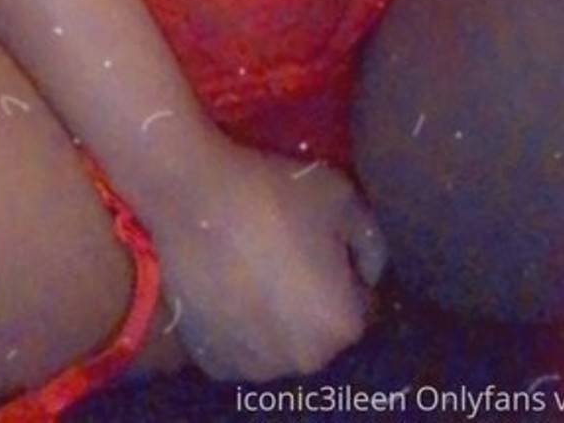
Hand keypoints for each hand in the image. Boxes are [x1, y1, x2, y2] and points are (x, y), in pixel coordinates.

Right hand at [150, 140, 384, 380]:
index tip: (320, 241)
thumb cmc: (273, 195)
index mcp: (341, 325)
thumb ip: (370, 240)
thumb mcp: (342, 196)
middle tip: (287, 254)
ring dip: (276, 316)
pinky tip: (229, 285)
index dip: (344, 268)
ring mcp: (255, 367)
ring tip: (254, 269)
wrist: (193, 197)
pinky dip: (241, 324)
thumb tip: (367, 268)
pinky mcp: (214, 362)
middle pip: (320, 329)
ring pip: (280, 341)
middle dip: (312, 298)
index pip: (361, 301)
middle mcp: (304, 360)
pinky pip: (242, 346)